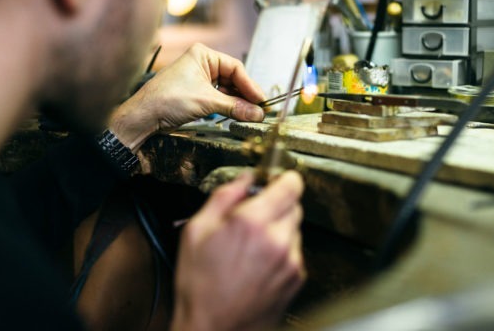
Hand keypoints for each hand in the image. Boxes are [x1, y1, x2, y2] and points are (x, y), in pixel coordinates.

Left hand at [108, 44, 265, 156]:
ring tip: (250, 114)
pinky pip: (217, 98)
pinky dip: (227, 106)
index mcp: (203, 55)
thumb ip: (235, 107)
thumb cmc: (167, 99)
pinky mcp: (195, 93)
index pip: (236, 68)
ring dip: (237, 102)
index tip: (261, 100)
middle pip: (232, 79)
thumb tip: (257, 112)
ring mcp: (198, 78)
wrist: (144, 116)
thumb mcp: (207, 102)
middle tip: (259, 109)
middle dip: (245, 95)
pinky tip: (237, 114)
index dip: (250, 85)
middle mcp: (201, 63)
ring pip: (226, 90)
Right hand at [171, 170, 305, 330]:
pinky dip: (282, 251)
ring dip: (279, 229)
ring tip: (252, 246)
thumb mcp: (196, 232)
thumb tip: (244, 178)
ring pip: (294, 228)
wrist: (213, 329)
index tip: (276, 178)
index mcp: (252, 223)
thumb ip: (224, 197)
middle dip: (276, 204)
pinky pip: (294, 251)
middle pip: (294, 205)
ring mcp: (290, 261)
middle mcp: (278, 240)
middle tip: (253, 215)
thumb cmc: (200, 286)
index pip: (290, 184)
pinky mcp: (296, 278)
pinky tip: (258, 263)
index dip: (283, 177)